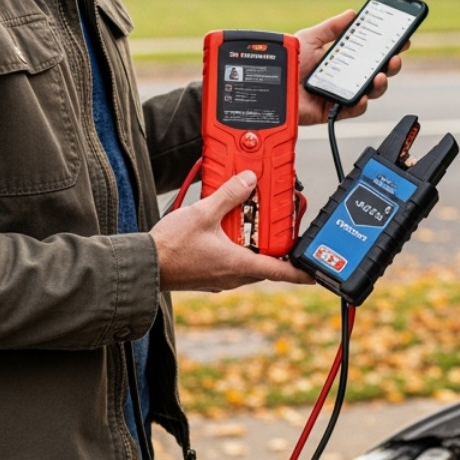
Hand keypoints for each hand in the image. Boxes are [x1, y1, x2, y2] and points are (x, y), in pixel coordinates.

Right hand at [151, 171, 311, 291]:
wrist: (143, 266)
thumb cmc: (170, 249)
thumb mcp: (203, 213)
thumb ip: (229, 195)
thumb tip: (249, 180)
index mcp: (239, 265)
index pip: (281, 272)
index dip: (302, 271)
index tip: (316, 271)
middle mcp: (233, 276)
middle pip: (267, 265)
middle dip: (276, 248)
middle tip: (282, 228)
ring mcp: (220, 278)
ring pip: (249, 264)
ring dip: (254, 247)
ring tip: (252, 223)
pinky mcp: (208, 276)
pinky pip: (231, 263)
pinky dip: (236, 249)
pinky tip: (227, 232)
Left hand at [295, 9, 405, 124]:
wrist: (272, 83)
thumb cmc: (288, 63)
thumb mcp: (310, 38)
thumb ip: (331, 28)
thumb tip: (352, 13)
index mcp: (342, 60)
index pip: (371, 54)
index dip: (388, 48)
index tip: (401, 39)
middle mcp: (345, 78)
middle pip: (376, 74)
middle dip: (391, 66)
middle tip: (395, 57)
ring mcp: (341, 95)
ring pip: (370, 93)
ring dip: (380, 84)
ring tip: (380, 76)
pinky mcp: (332, 111)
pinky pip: (352, 110)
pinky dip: (360, 104)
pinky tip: (362, 96)